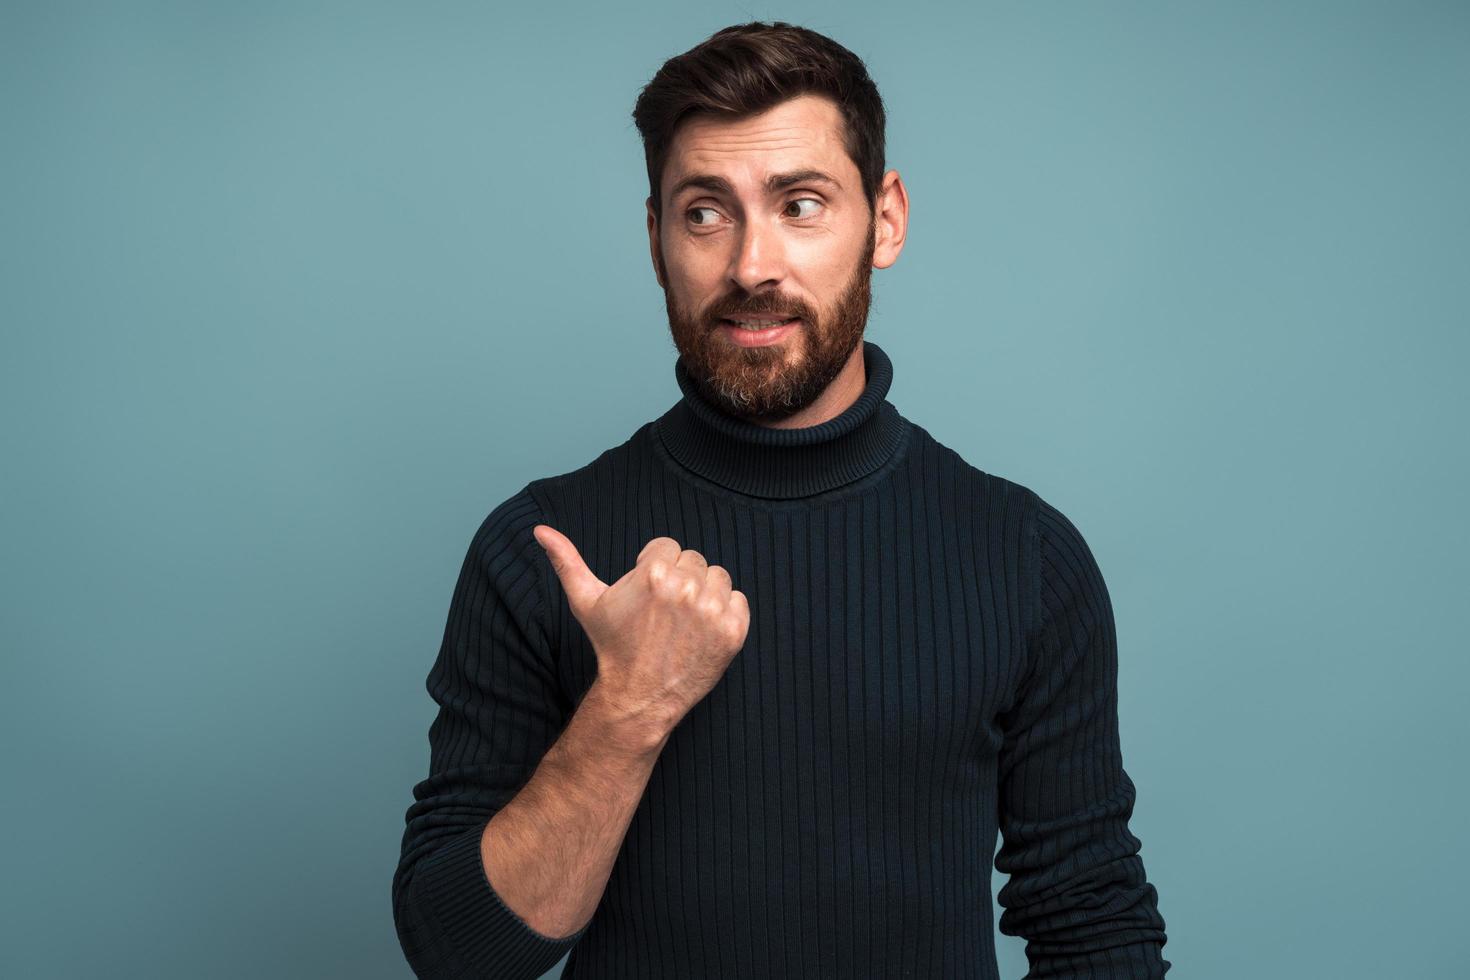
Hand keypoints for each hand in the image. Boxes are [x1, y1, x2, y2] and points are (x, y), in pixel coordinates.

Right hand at [533, 525, 749, 739]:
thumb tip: (540, 530)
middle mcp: (686, 587)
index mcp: (653, 572)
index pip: (668, 547)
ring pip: (718, 577)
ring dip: (704, 594)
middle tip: (662, 613)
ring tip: (681, 621)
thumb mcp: (586, 602)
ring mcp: (713, 611)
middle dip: (679, 580)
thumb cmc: (612, 646)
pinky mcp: (733, 631)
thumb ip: (566, 561)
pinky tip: (701, 632)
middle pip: (693, 560)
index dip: (654, 568)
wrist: (638, 696)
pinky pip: (738, 600)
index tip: (646, 597)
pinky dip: (725, 614)